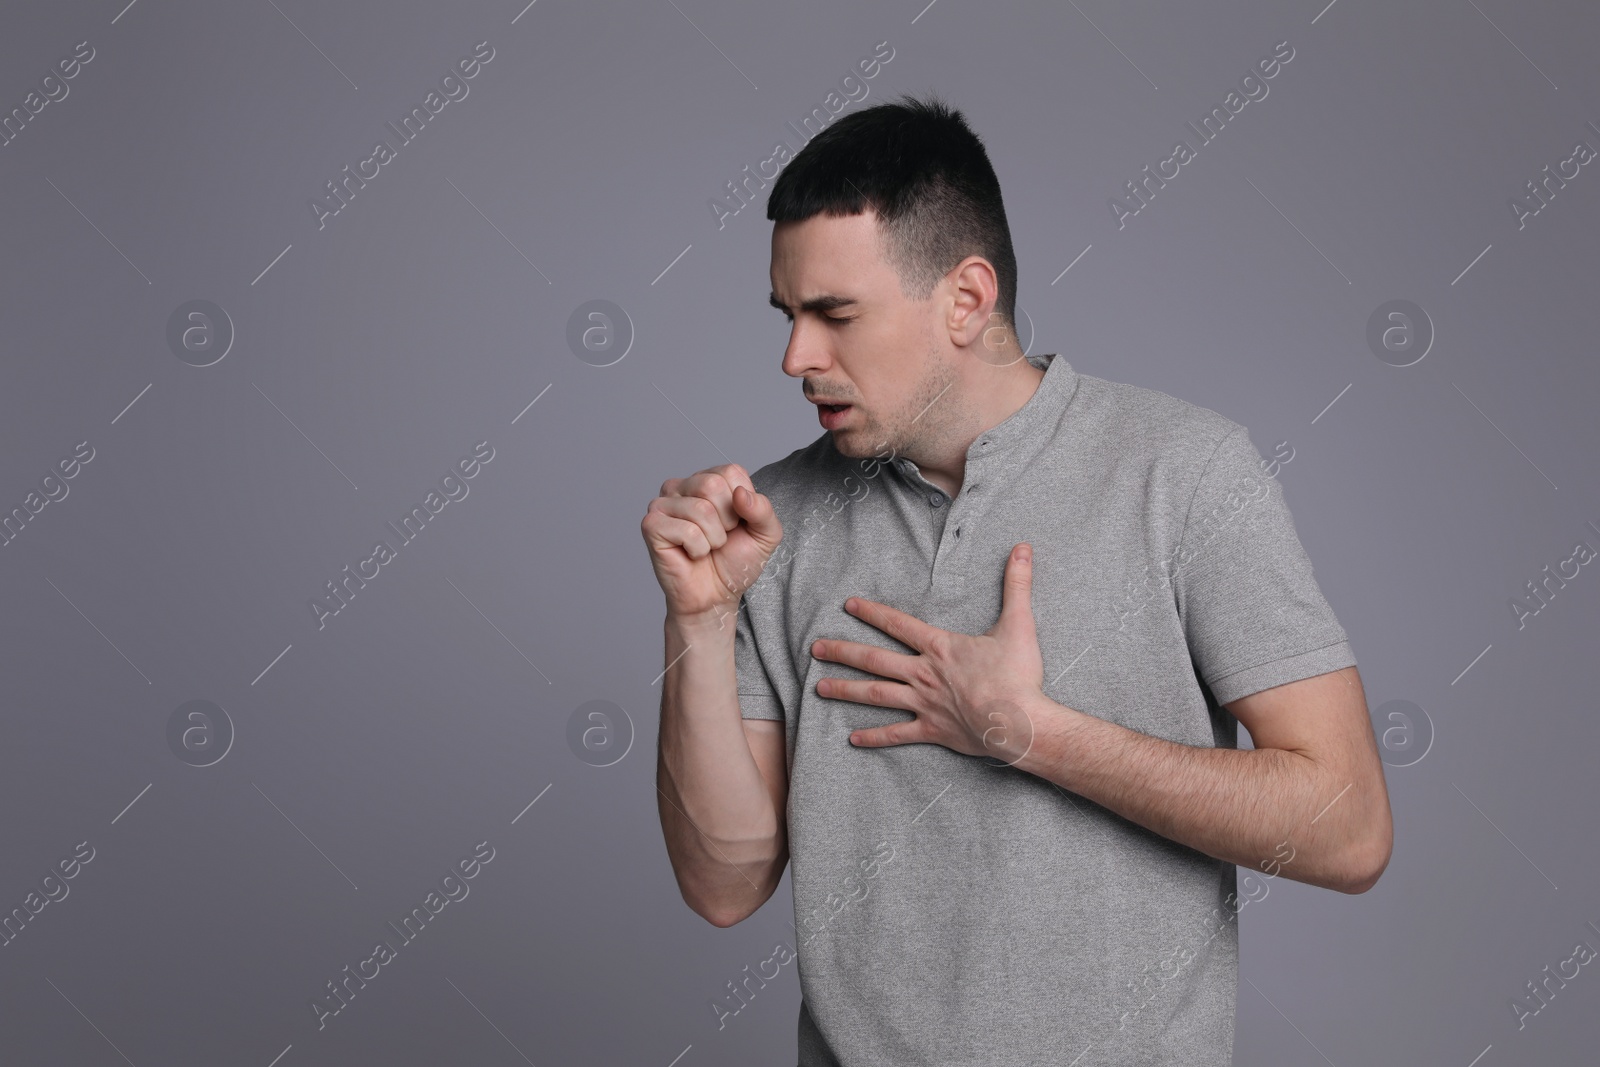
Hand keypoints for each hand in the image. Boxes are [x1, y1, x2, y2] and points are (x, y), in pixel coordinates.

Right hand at [641, 463, 782, 625]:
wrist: (715, 596)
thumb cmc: (735, 563)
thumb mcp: (766, 535)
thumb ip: (764, 510)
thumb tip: (740, 493)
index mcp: (709, 479)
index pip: (731, 472)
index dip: (743, 504)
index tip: (736, 524)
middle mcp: (683, 486)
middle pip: (712, 485)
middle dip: (726, 521)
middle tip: (719, 537)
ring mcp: (663, 504)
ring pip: (700, 509)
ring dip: (713, 539)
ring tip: (706, 548)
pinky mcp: (652, 525)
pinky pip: (686, 530)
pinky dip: (697, 548)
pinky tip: (690, 554)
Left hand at [811, 543, 1044, 762]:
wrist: (1018, 722)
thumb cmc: (1017, 675)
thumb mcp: (1018, 623)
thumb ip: (1017, 584)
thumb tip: (1023, 548)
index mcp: (940, 647)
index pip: (898, 624)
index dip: (873, 613)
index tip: (849, 605)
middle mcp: (923, 673)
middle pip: (875, 660)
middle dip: (843, 652)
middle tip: (815, 649)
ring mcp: (923, 703)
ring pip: (876, 694)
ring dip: (846, 690)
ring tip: (820, 688)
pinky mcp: (930, 730)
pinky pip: (895, 734)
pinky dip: (874, 737)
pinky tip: (853, 738)